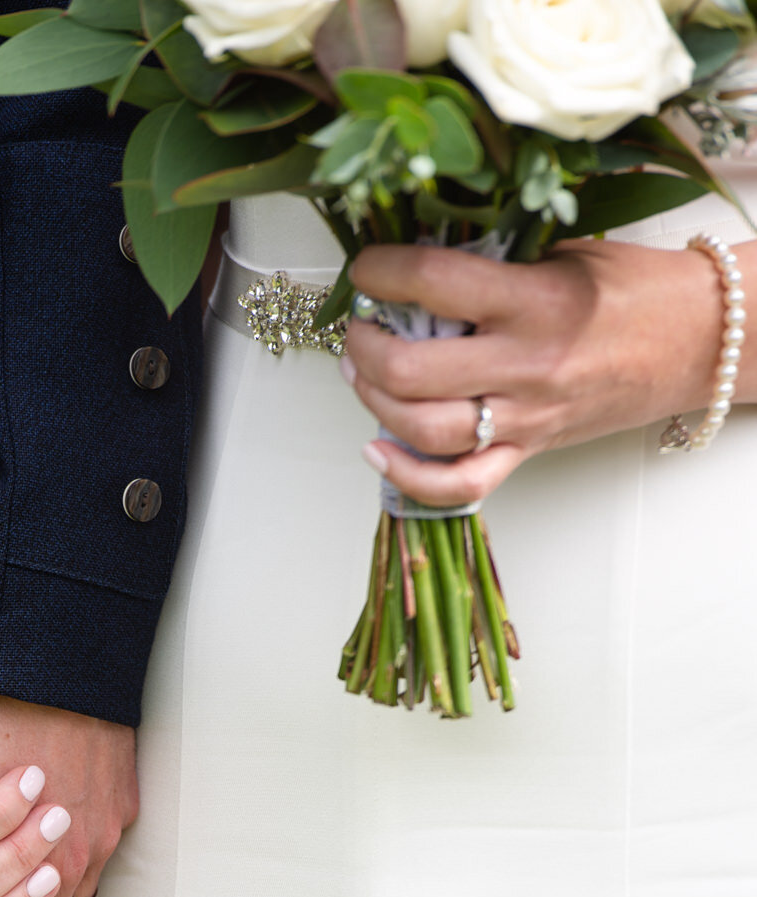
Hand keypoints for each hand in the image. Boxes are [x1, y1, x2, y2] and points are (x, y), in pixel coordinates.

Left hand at [342, 236, 756, 508]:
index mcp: (535, 301)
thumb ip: (496, 263)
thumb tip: (419, 266)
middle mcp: (525, 365)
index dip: (381, 271)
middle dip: (365, 346)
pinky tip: (378, 449)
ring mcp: (524, 417)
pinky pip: (459, 484)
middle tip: (358, 325)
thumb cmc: (634, 290)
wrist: (696, 341)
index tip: (366, 266)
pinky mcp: (529, 451)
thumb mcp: (565, 253)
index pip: (435, 282)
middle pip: (413, 371)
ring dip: (374, 402)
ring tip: (362, 372)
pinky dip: (408, 475)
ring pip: (423, 429)